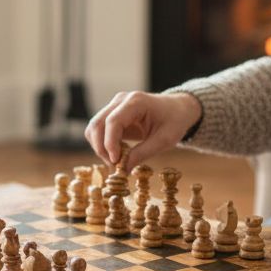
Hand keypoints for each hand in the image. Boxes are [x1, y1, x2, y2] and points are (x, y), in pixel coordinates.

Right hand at [84, 91, 201, 169]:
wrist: (177, 109)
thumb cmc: (174, 121)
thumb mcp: (164, 140)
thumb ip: (142, 153)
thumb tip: (123, 170)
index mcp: (136, 102)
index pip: (113, 121)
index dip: (110, 143)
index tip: (115, 162)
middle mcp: (120, 100)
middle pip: (97, 124)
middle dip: (102, 148)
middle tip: (115, 166)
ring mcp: (114, 106)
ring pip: (94, 128)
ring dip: (100, 148)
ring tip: (117, 161)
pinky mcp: (111, 114)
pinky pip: (98, 131)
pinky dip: (103, 145)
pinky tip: (117, 153)